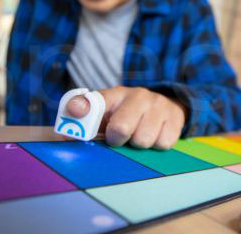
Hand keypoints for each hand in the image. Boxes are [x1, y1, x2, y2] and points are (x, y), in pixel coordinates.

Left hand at [66, 86, 185, 149]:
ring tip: (139, 136)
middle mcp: (137, 96)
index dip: (82, 108)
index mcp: (114, 95)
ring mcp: (158, 105)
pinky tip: (155, 136)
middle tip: (119, 138)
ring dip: (139, 144)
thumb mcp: (106, 115)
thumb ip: (84, 124)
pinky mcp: (175, 117)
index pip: (95, 101)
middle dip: (118, 139)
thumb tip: (65, 133)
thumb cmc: (127, 116)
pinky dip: (157, 145)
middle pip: (121, 128)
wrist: (166, 106)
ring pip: (143, 140)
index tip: (76, 113)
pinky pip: (163, 143)